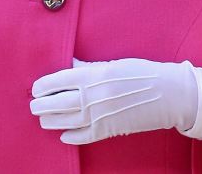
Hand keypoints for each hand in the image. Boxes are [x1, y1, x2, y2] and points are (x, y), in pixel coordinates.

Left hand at [30, 57, 198, 144]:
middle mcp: (91, 97)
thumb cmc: (141, 73)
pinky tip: (63, 134)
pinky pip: (82, 137)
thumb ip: (88, 68)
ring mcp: (98, 116)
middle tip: (33, 104)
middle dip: (41, 105)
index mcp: (91, 76)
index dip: (42, 85)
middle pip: (56, 103)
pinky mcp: (108, 130)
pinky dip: (70, 136)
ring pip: (64, 121)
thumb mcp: (111, 64)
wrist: (167, 93)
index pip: (57, 81)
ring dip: (50, 120)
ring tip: (43, 118)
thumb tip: (69, 66)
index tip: (35, 88)